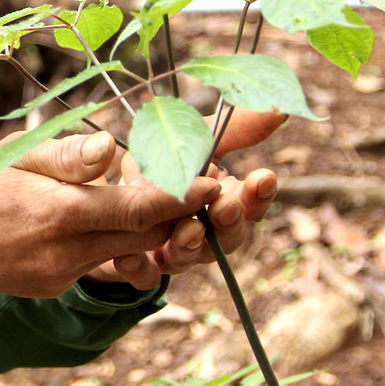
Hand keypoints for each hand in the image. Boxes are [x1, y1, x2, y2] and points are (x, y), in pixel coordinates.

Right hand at [0, 131, 216, 309]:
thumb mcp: (14, 157)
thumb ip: (66, 155)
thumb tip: (111, 148)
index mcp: (59, 214)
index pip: (136, 208)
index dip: (181, 196)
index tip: (216, 180)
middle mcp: (67, 252)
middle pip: (145, 236)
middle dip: (184, 213)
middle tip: (219, 184)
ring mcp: (64, 274)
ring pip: (131, 252)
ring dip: (160, 228)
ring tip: (184, 200)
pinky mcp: (58, 285)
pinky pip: (104, 262)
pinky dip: (125, 240)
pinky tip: (130, 217)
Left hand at [82, 106, 283, 291]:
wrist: (104, 187)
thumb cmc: (160, 159)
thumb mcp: (194, 137)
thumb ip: (234, 128)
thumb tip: (280, 111)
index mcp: (220, 201)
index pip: (251, 205)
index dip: (260, 195)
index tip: (264, 176)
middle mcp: (201, 231)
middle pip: (227, 238)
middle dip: (230, 222)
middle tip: (226, 205)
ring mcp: (169, 250)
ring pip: (186, 258)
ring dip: (189, 245)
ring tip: (186, 229)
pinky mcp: (135, 263)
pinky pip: (140, 273)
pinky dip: (138, 268)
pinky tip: (129, 256)